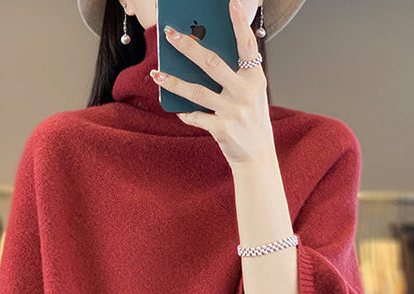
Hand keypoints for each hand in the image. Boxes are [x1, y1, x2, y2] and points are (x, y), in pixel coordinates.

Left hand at [149, 0, 273, 168]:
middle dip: (188, 46)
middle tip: (169, 33)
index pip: (247, 45)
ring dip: (173, 81)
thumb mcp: (251, 95)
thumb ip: (234, 76)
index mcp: (255, 79)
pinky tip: (177, 110)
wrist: (257, 157)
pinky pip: (196, 117)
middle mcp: (246, 93)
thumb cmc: (250, 121)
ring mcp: (234, 112)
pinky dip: (186, 114)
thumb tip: (202, 56)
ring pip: (197, 91)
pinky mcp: (223, 130)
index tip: (232, 2)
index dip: (239, 23)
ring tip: (156, 73)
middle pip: (212, 63)